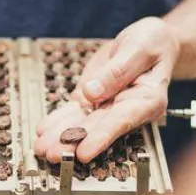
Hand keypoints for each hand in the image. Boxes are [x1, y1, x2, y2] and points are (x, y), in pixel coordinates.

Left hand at [34, 18, 179, 162]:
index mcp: (147, 99)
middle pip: (98, 128)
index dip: (101, 138)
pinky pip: (75, 112)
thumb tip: (91, 92)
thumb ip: (118, 70)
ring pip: (83, 124)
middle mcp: (128, 108)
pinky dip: (59, 121)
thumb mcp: (140, 48)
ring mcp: (109, 105)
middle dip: (73, 142)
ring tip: (42, 148)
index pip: (122, 121)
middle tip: (53, 154)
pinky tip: (44, 130)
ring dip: (61, 136)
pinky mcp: (95, 99)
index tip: (84, 152)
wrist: (150, 40)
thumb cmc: (153, 42)